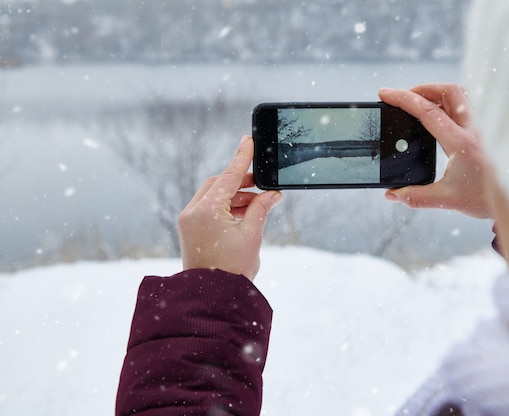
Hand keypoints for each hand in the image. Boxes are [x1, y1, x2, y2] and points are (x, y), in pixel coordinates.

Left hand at [177, 135, 281, 279]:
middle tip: (263, 185)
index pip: (228, 176)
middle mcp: (192, 211)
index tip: (248, 141)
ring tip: (259, 205)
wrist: (212, 298)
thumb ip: (261, 208)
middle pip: (218, 184)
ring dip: (235, 197)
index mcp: (207, 210)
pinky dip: (226, 208)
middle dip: (241, 182)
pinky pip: (208, 209)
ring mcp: (188, 221)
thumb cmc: (233, 269)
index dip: (241, 158)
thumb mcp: (252, 235)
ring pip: (213, 196)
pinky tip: (245, 214)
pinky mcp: (189, 230)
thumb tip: (272, 194)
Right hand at [379, 83, 489, 218]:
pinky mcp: (488, 130)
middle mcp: (475, 128)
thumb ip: (415, 197)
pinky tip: (444, 115)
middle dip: (421, 89)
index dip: (403, 99)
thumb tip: (392, 195)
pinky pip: (469, 104)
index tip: (385, 94)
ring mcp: (484, 126)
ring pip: (461, 94)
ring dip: (438, 93)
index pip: (428, 111)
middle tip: (405, 98)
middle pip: (447, 91)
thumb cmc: (486, 199)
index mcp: (461, 142)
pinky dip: (452, 102)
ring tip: (422, 104)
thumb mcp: (446, 200)